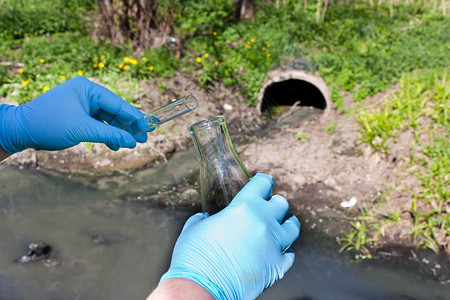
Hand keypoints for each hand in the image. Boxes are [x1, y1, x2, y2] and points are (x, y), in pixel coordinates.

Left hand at [0, 77, 149, 152]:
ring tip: (128, 145)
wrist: (21, 131)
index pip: (117, 103)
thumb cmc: (49, 124)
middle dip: (127, 126)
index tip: (148, 127)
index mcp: (87, 88)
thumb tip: (132, 142)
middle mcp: (86, 93)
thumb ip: (110, 135)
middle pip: (114, 110)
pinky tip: (113, 145)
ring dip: (117, 132)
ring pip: (107, 119)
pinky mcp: (78, 115)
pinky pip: (97, 123)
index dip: (134, 117)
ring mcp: (81, 104)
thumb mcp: (83, 130)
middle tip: (142, 139)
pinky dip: (105, 134)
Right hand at [160, 173, 299, 299]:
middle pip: (281, 204)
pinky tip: (278, 251)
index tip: (263, 182)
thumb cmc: (194, 256)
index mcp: (245, 207)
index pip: (262, 184)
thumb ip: (205, 218)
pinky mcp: (277, 267)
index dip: (263, 181)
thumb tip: (206, 218)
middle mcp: (264, 222)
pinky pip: (289, 255)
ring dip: (287, 224)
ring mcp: (273, 245)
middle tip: (269, 206)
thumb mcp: (194, 227)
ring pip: (293, 227)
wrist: (202, 288)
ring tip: (284, 224)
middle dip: (275, 203)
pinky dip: (284, 252)